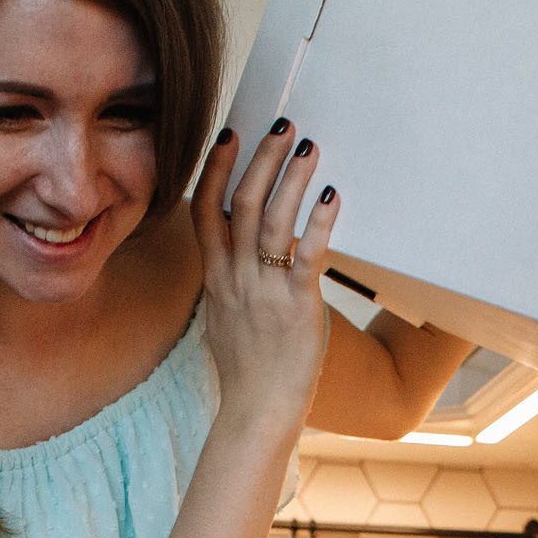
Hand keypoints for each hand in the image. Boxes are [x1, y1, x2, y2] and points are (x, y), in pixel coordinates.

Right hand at [189, 121, 336, 427]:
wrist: (259, 411)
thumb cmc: (248, 369)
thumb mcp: (223, 318)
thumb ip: (227, 281)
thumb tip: (235, 254)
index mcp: (216, 278)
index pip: (205, 210)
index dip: (216, 169)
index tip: (230, 135)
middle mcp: (236, 278)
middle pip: (242, 203)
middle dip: (262, 159)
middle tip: (282, 126)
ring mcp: (265, 291)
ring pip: (274, 220)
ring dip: (292, 178)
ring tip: (309, 147)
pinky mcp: (297, 305)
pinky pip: (306, 254)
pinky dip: (319, 221)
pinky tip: (331, 196)